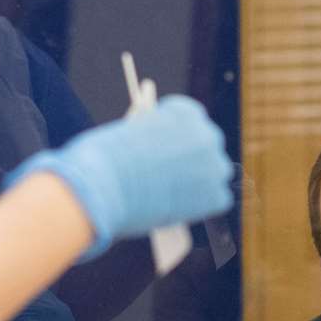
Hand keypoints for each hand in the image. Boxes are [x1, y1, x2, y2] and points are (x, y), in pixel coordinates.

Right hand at [4, 96, 232, 257]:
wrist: (103, 184)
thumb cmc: (105, 158)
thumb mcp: (130, 134)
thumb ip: (152, 137)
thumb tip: (162, 151)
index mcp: (185, 111)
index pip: (191, 119)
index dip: (177, 136)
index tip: (168, 149)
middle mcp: (206, 133)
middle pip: (206, 145)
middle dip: (192, 160)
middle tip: (174, 176)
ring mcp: (214, 164)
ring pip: (215, 173)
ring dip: (200, 182)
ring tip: (176, 196)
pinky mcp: (216, 195)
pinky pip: (217, 199)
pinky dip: (202, 207)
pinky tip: (182, 210)